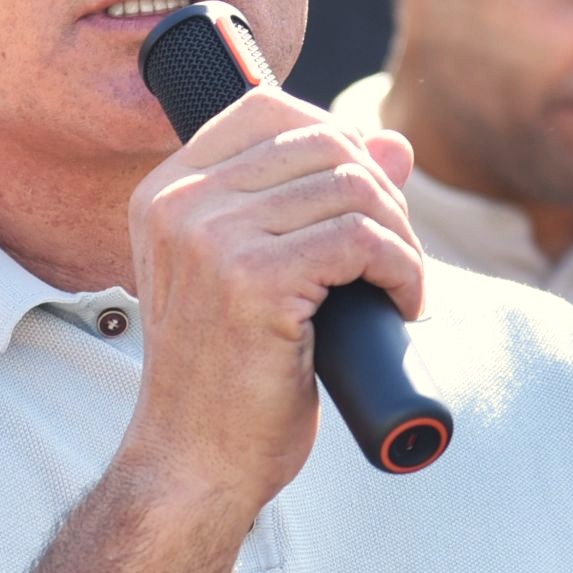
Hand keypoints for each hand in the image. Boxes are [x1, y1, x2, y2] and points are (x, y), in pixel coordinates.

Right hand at [120, 85, 426, 507]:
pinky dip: (405, 270)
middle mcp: (180, 203)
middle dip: (381, 193)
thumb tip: (393, 141)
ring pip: (353, 188)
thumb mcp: (260, 273)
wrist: (194, 465)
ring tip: (401, 286)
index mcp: (166, 192)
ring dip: (401, 236)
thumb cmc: (228, 377)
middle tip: (394, 257)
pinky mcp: (253, 281)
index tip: (364, 201)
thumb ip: (312, 200)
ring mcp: (211, 238)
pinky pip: (363, 241)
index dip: (336, 140)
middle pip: (322, 142)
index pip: (268, 108)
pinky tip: (403, 305)